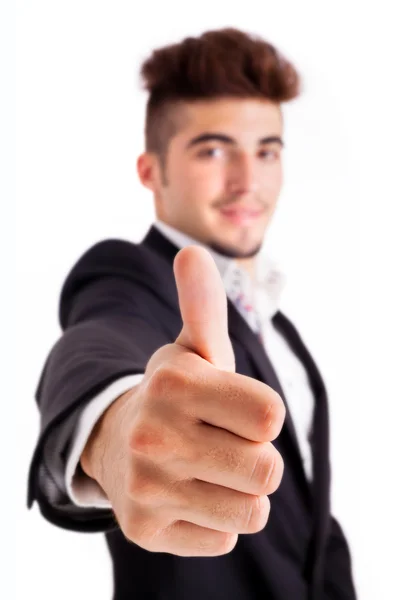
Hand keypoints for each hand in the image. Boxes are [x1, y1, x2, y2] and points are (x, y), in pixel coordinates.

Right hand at [81, 246, 284, 556]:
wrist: (115, 442)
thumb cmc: (173, 395)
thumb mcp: (192, 349)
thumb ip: (203, 305)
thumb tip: (192, 253)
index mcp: (175, 383)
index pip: (271, 415)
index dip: (262, 414)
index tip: (237, 410)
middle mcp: (155, 435)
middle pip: (267, 469)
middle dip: (255, 457)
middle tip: (223, 444)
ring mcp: (147, 487)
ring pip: (251, 511)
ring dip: (240, 492)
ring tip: (208, 471)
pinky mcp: (145, 530)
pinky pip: (224, 539)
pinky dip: (214, 520)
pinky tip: (186, 497)